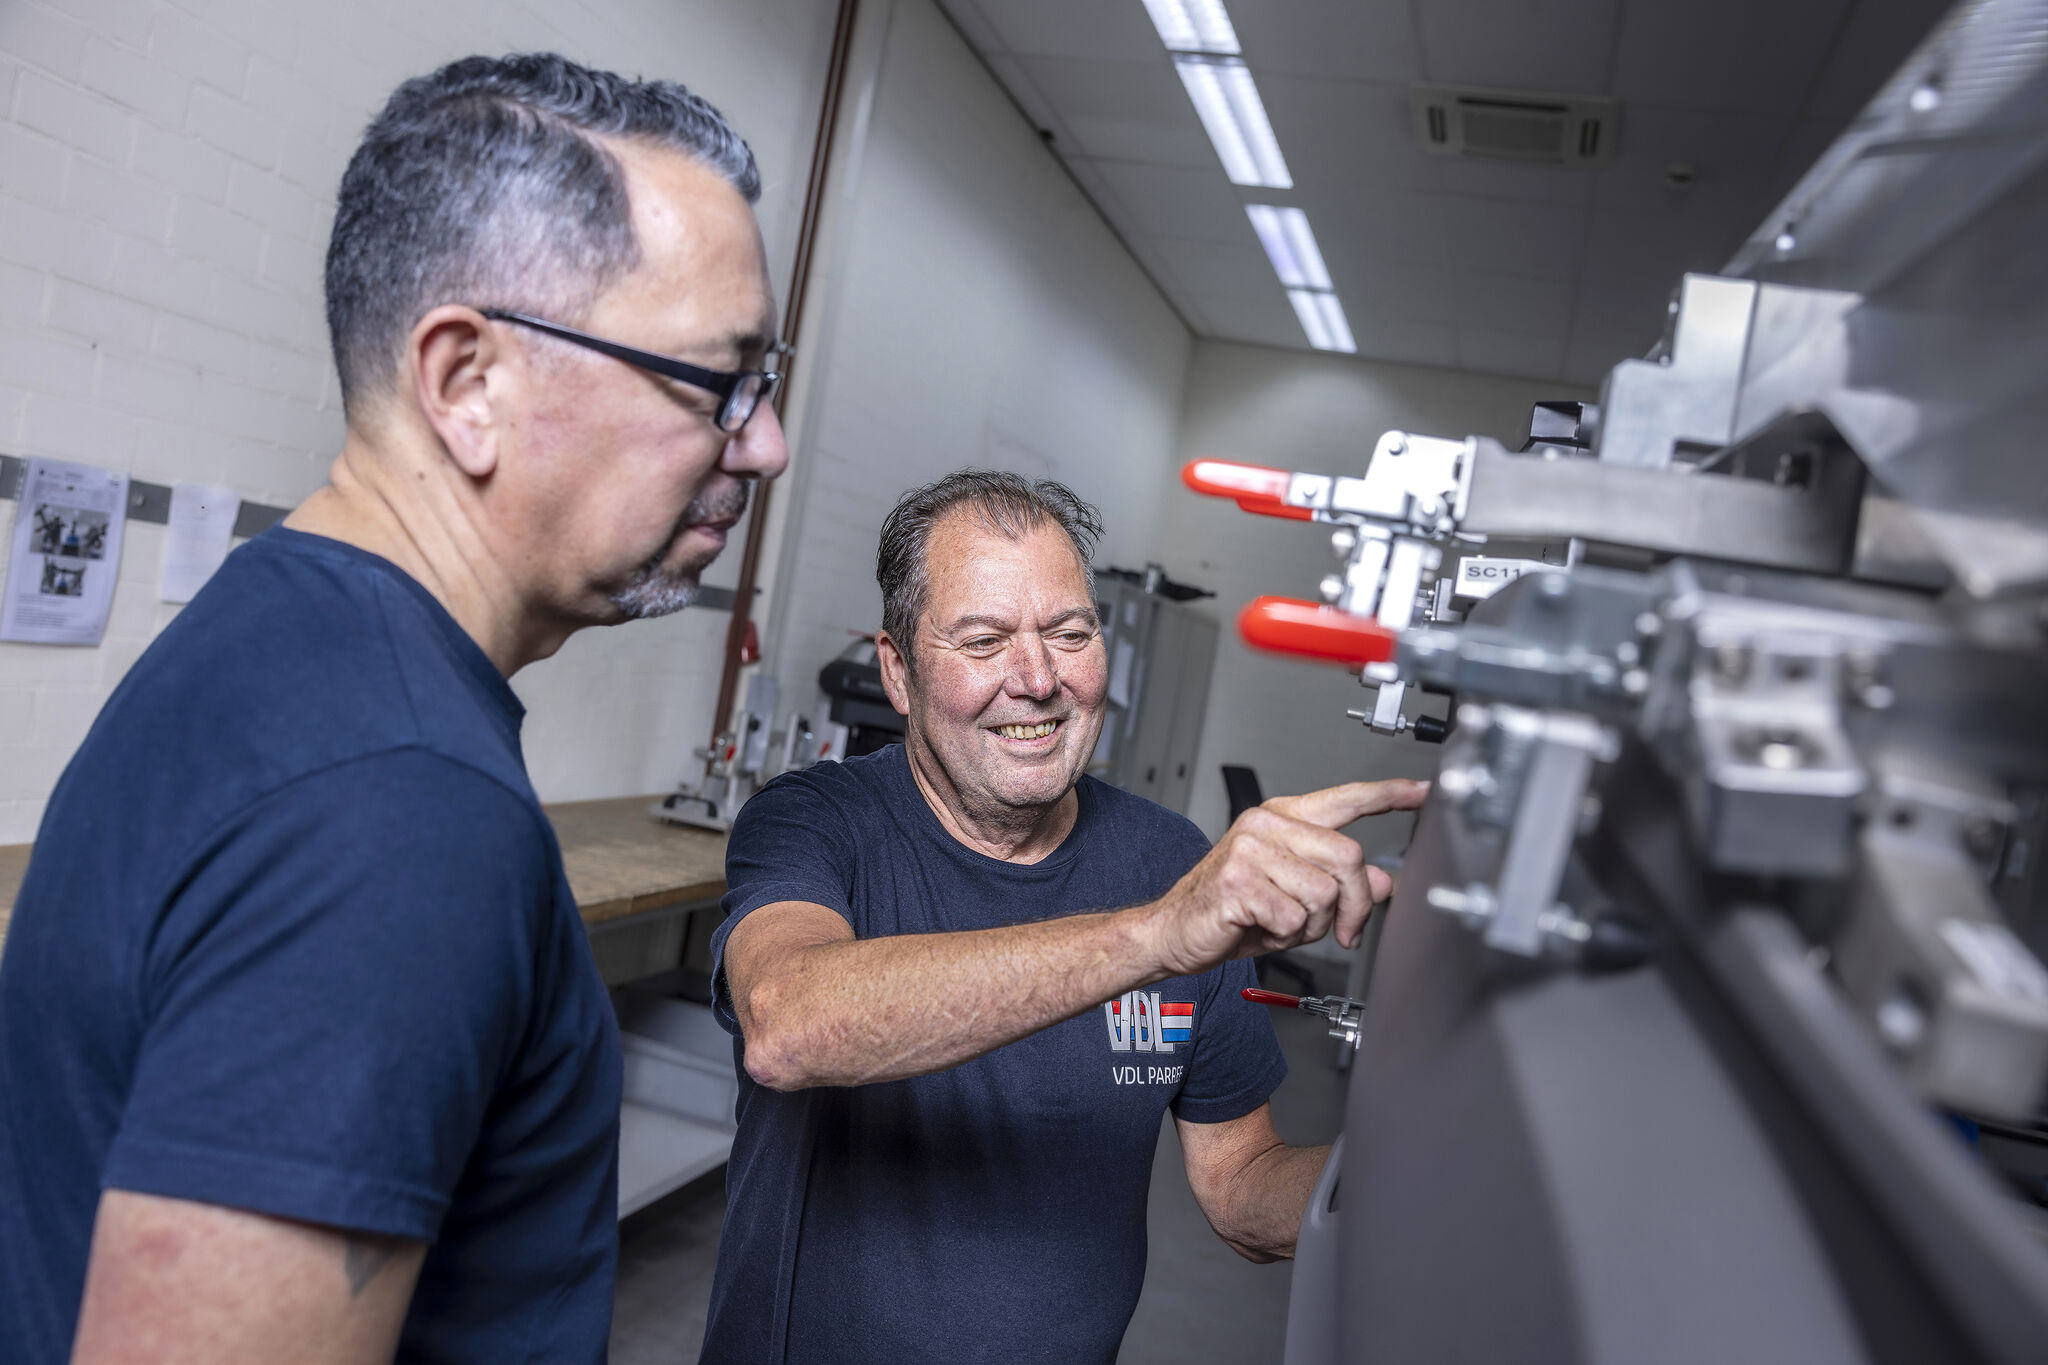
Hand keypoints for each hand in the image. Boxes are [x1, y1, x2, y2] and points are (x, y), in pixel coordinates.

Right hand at [1140, 779, 1428, 977]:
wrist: (1173, 933)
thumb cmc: (1230, 912)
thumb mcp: (1294, 896)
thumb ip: (1339, 883)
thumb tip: (1383, 882)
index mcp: (1283, 819)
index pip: (1346, 799)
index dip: (1389, 795)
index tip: (1422, 792)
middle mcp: (1267, 825)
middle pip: (1348, 857)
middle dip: (1355, 905)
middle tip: (1344, 930)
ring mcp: (1250, 849)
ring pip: (1324, 892)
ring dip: (1311, 926)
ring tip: (1281, 925)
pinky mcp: (1239, 881)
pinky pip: (1293, 917)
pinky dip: (1285, 937)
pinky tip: (1261, 929)